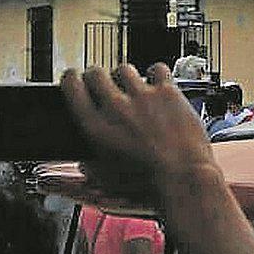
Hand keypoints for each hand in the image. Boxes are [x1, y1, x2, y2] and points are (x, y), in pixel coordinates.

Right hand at [62, 63, 218, 198]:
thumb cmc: (149, 184)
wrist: (183, 178)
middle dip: (96, 75)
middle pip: (96, 73)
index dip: (70, 79)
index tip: (73, 78)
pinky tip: (158, 84)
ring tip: (133, 88)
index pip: (72, 87)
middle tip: (101, 82)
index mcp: (96, 127)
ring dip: (125, 77)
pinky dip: (156, 74)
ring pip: (125, 69)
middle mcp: (116, 107)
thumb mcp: (109, 179)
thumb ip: (93, 167)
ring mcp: (142, 96)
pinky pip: (157, 69)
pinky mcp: (167, 92)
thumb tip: (85, 165)